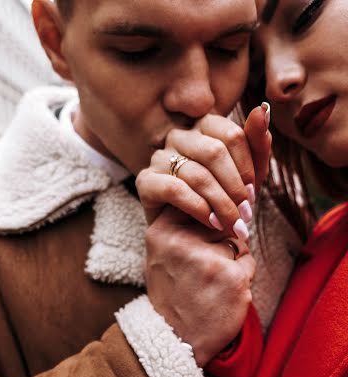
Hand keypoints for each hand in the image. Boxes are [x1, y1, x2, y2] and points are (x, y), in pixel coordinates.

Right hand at [136, 105, 271, 237]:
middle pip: (215, 153)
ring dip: (220, 204)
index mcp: (205, 126)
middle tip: (245, 214)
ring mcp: (159, 156)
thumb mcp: (247, 177)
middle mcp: (179, 135)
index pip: (232, 136)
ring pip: (197, 174)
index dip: (247, 168)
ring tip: (231, 224)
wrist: (192, 235)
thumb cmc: (222, 200)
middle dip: (235, 188)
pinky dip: (198, 208)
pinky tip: (210, 222)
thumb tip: (263, 108)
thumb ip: (257, 144)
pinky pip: (174, 189)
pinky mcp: (145, 180)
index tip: (252, 195)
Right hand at [145, 206, 255, 366]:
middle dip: (219, 242)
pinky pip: (248, 263)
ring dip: (232, 260)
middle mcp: (183, 241)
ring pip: (237, 241)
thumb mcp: (160, 255)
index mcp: (161, 231)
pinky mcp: (233, 277)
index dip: (204, 223)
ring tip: (210, 285)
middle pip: (221, 221)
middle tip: (200, 273)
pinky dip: (242, 278)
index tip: (196, 243)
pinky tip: (223, 295)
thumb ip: (179, 225)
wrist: (175, 341)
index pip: (200, 204)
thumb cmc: (171, 295)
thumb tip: (215, 198)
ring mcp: (209, 259)